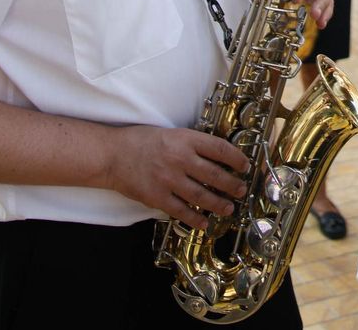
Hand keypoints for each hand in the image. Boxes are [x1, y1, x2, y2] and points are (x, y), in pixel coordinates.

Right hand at [105, 125, 249, 230]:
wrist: (112, 155)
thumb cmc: (141, 141)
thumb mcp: (171, 134)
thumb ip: (192, 144)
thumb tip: (217, 157)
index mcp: (185, 140)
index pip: (219, 149)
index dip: (236, 158)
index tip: (245, 166)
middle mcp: (179, 159)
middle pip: (214, 175)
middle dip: (232, 184)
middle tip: (241, 190)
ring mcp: (168, 180)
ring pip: (201, 196)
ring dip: (218, 203)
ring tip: (228, 208)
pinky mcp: (157, 197)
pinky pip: (181, 211)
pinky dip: (195, 219)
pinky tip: (204, 222)